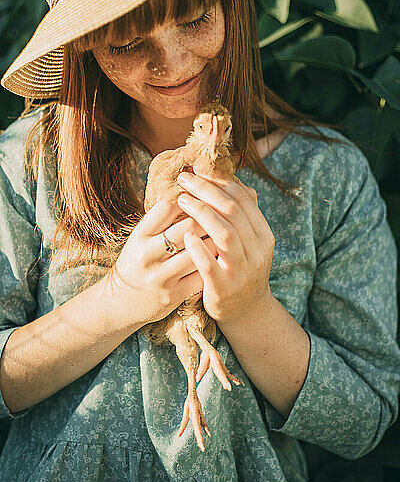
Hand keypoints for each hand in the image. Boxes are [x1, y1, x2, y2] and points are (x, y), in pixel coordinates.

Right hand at [105, 197, 217, 329]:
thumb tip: (195, 190)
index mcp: (139, 234)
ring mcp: (161, 276)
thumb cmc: (139, 260)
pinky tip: (222, 257)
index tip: (203, 196)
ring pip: (198, 252)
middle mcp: (148, 254)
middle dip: (209, 218)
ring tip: (226, 234)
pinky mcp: (174, 295)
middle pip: (187, 227)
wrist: (121, 301)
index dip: (191, 197)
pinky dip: (214, 264)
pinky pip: (201, 276)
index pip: (168, 206)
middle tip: (223, 213)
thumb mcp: (142, 236)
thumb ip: (164, 218)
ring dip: (216, 241)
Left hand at [176, 169, 274, 325]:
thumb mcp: (250, 242)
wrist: (246, 311)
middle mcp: (257, 251)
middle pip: (233, 212)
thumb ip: (244, 214)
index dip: (220, 181)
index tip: (198, 170)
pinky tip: (184, 234)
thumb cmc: (241, 268)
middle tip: (185, 179)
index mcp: (263, 235)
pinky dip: (198, 248)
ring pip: (225, 234)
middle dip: (207, 190)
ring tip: (181, 200)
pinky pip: (210, 265)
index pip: (244, 199)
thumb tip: (236, 180)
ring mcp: (242, 270)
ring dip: (201, 213)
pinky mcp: (224, 288)